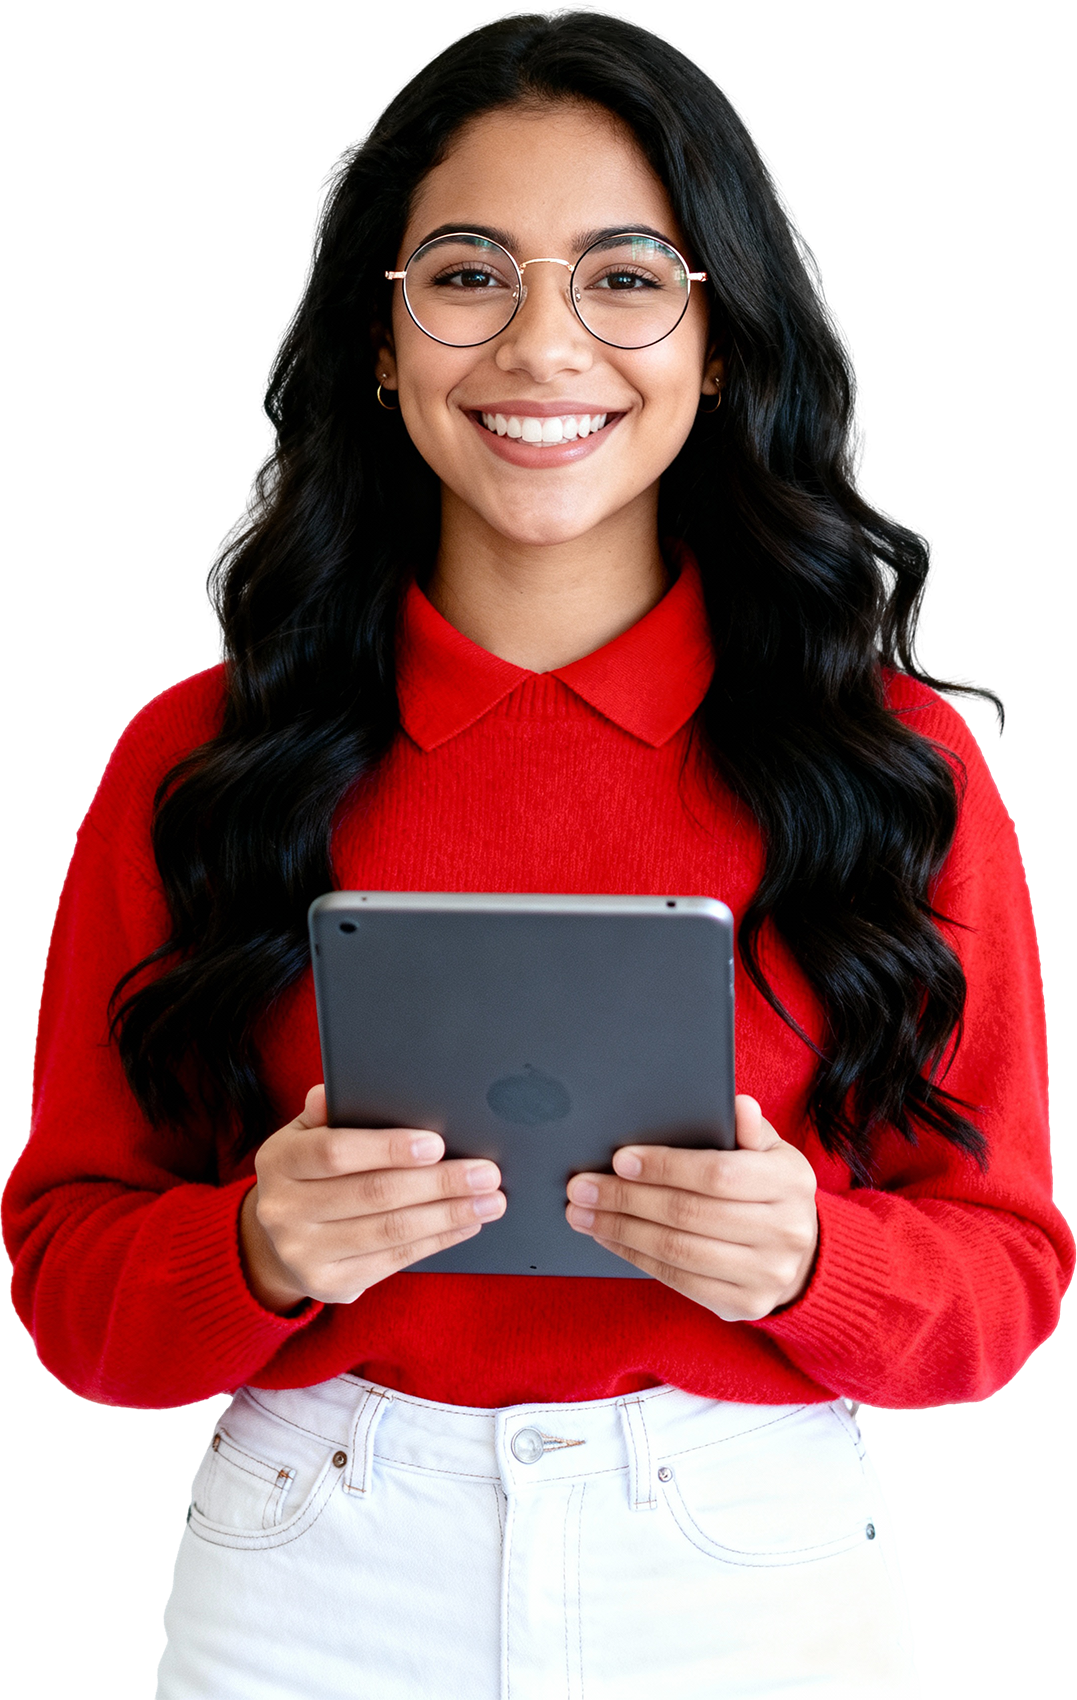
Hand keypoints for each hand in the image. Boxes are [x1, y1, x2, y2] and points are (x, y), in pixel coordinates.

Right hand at [239, 1084, 505, 1312]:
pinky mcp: (329, 1284)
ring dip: (448, 1215)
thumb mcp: (306, 1136)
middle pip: (373, 1194)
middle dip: (438, 1182)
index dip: (388, 1148)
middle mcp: (283, 1210)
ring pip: (390, 1231)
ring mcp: (303, 1253)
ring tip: (489, 1200)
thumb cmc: (309, 1174)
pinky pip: (394, 1259)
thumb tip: (331, 1092)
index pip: (335, 1152)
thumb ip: (326, 1115)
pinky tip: (466, 1224)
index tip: (436, 1144)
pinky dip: (437, 1240)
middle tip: (485, 1172)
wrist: (277, 1243)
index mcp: (279, 1161)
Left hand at [565, 1095, 818, 1321]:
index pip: (717, 1173)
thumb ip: (748, 1129)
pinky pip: (678, 1279)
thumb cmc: (768, 1189)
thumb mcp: (769, 1150)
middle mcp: (785, 1231)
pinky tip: (609, 1237)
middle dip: (626, 1198)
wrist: (800, 1254)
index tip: (619, 1159)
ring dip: (620, 1230)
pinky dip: (635, 1256)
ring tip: (583, 1213)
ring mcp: (766, 1274)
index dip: (664, 1167)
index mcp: (790, 1181)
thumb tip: (738, 1105)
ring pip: (677, 1250)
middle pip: (689, 1214)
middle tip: (581, 1187)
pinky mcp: (744, 1305)